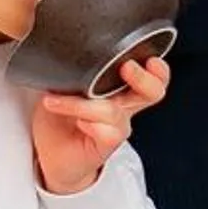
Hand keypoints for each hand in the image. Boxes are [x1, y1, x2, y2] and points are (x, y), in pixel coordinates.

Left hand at [31, 52, 169, 195]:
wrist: (51, 157)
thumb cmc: (57, 121)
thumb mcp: (62, 87)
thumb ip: (69, 72)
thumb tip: (58, 50)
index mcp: (118, 89)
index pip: (150, 75)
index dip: (156, 68)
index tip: (147, 57)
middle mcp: (122, 107)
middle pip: (153, 91)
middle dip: (143, 77)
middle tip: (126, 67)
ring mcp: (117, 126)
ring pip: (113, 110)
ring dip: (81, 104)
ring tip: (54, 101)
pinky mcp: (107, 144)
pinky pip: (106, 130)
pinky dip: (85, 121)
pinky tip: (73, 121)